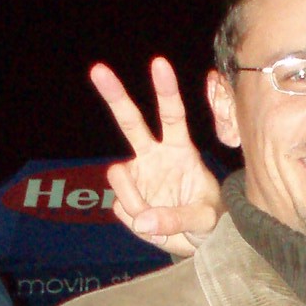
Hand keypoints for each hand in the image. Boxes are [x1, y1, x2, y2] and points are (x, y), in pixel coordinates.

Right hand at [89, 57, 224, 255]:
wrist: (195, 241)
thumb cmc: (207, 219)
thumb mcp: (204, 220)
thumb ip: (178, 219)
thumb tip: (142, 221)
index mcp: (179, 150)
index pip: (172, 115)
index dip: (166, 91)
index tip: (160, 64)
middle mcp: (153, 155)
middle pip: (131, 121)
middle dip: (115, 95)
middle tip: (97, 70)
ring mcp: (136, 175)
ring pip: (118, 176)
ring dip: (133, 200)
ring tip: (154, 218)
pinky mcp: (124, 196)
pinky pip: (121, 208)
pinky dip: (135, 221)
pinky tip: (150, 223)